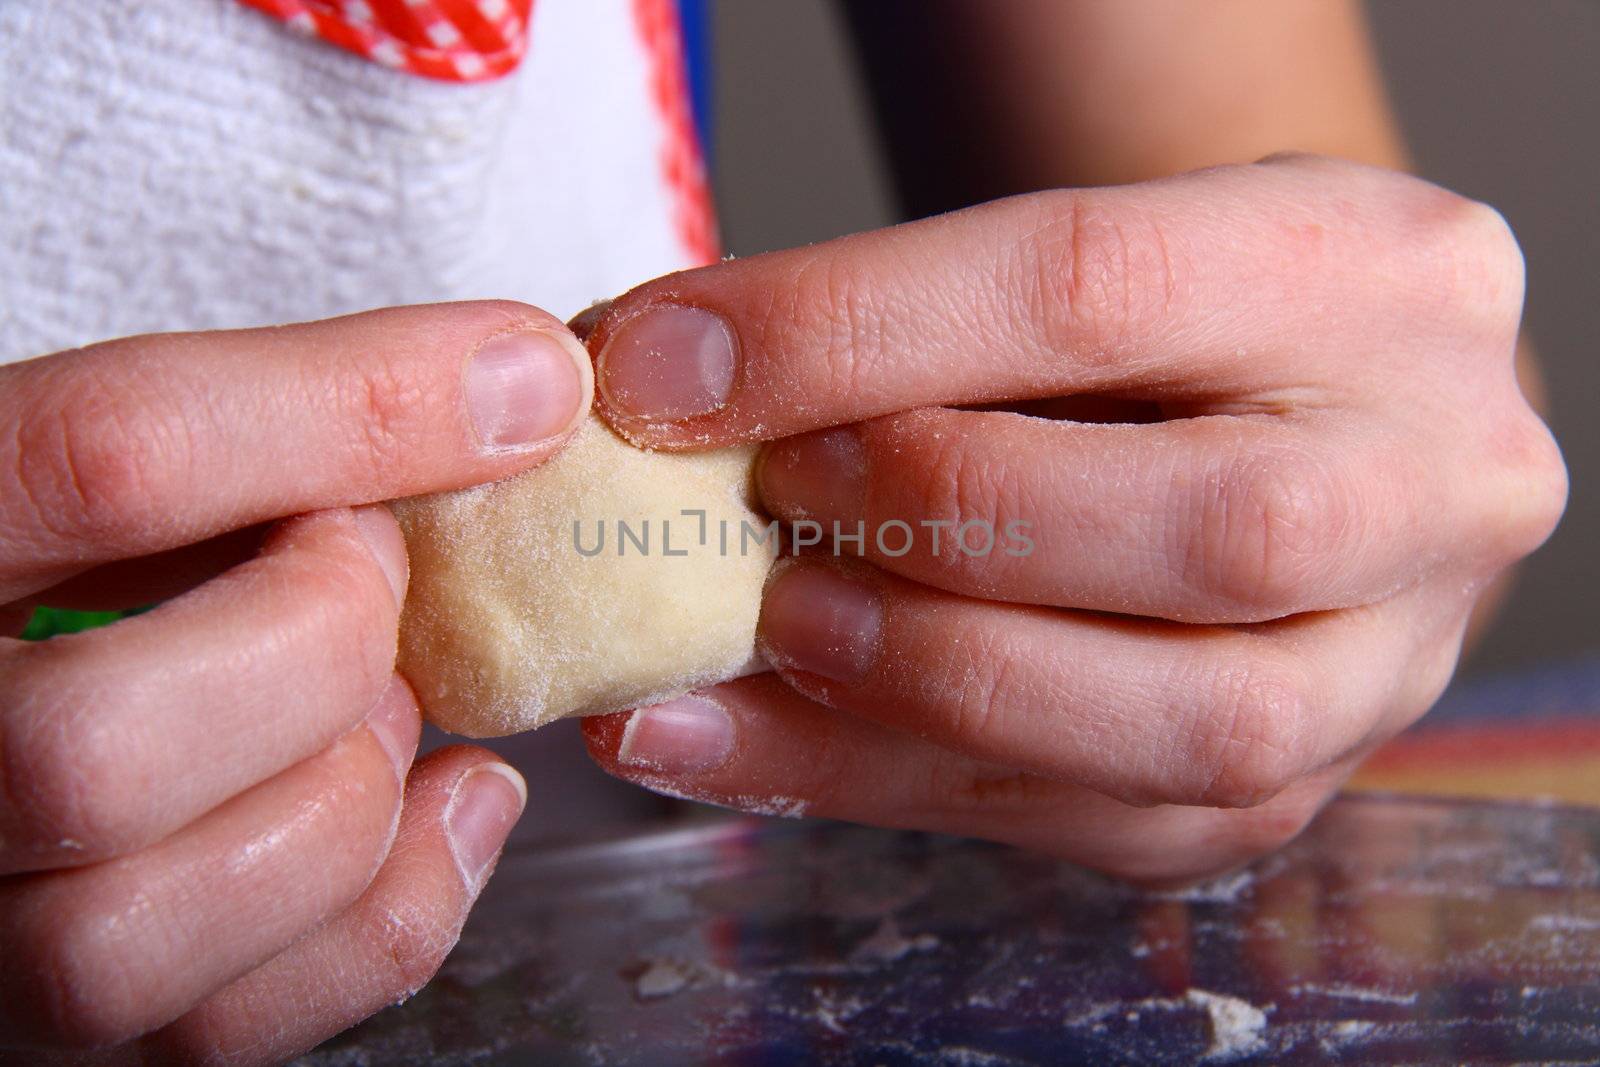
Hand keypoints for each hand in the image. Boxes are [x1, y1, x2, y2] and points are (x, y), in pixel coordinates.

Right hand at [0, 302, 589, 1061]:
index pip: (100, 456)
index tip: (518, 380)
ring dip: (341, 795)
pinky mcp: (51, 1029)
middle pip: (97, 746)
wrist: (6, 682)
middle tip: (374, 578)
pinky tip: (448, 800)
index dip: (347, 410)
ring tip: (385, 703)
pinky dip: (392, 906)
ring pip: (140, 928)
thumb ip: (260, 426)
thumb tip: (518, 384)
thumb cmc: (57, 566)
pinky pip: (219, 1028)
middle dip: (319, 644)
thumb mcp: (109, 464)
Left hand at [579, 155, 1566, 883]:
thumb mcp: (1085, 246)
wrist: (1301, 408)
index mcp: (1376, 276)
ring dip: (933, 689)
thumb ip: (909, 314)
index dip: (854, 334)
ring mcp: (1392, 662)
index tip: (666, 369)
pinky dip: (905, 787)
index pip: (1095, 289)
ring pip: (1192, 728)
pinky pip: (1113, 827)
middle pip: (1209, 530)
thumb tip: (663, 382)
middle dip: (941, 523)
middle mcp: (1434, 479)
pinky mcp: (1297, 787)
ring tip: (764, 639)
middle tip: (766, 506)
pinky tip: (764, 743)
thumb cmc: (1172, 318)